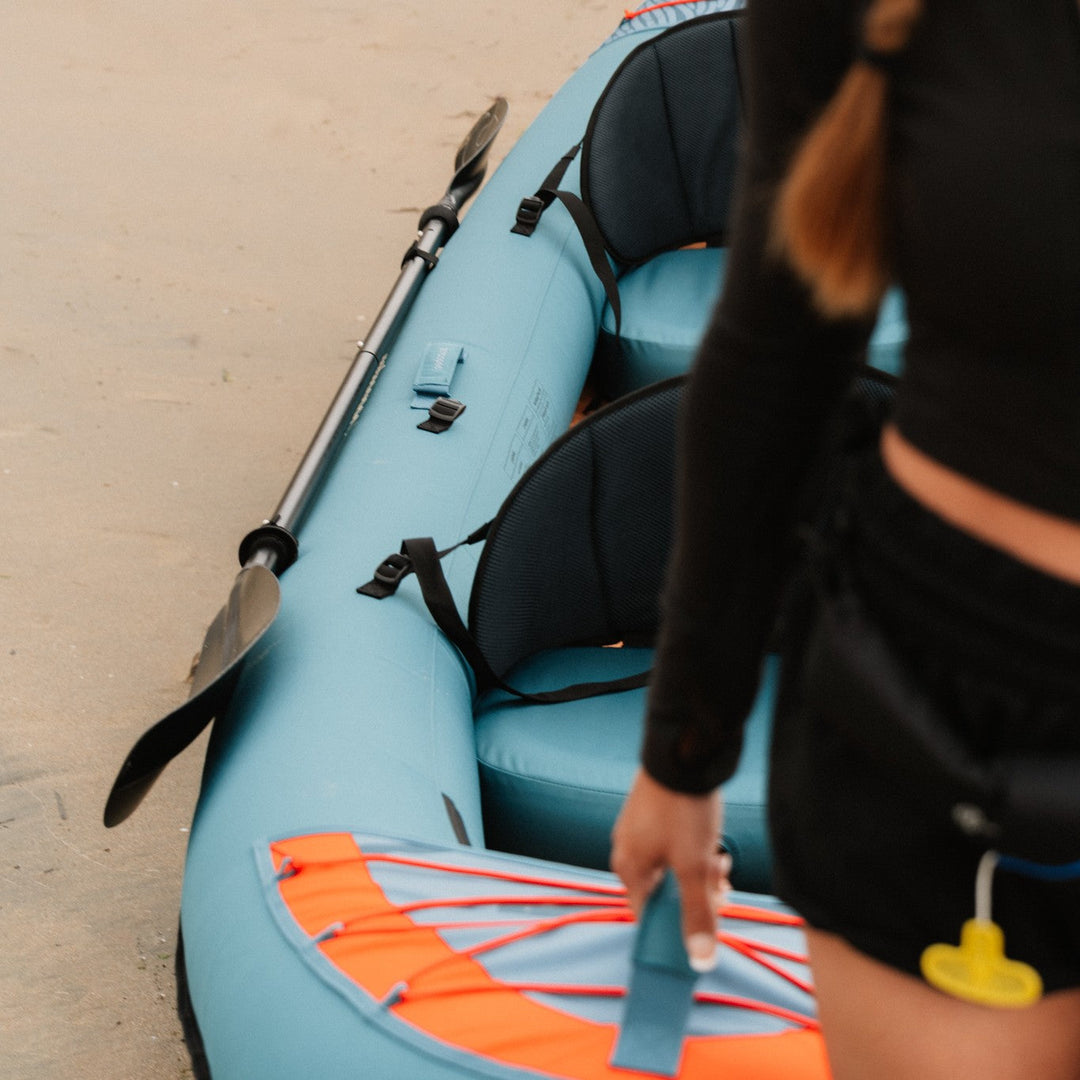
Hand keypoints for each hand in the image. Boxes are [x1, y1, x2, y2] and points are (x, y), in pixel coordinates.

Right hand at [610, 768, 729, 970]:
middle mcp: (627, 850)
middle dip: (697, 894)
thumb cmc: (683, 812)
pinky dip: (693, 851)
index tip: (708, 918)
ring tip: (721, 859)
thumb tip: (700, 962)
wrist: (683, 754)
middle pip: (664, 892)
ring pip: (672, 868)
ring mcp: (638, 830)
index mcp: (628, 869)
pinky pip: (672, 846)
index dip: (680, 925)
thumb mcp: (695, 868)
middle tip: (721, 884)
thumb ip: (697, 915)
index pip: (648, 917)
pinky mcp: (653, 814)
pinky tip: (713, 843)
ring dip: (699, 872)